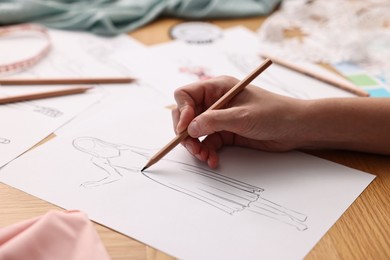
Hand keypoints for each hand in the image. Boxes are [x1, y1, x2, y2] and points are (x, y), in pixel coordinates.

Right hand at [172, 76, 305, 167]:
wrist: (296, 128)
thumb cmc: (274, 113)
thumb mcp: (242, 116)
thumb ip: (214, 121)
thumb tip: (189, 129)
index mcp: (218, 88)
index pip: (186, 95)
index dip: (182, 111)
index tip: (184, 129)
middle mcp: (215, 102)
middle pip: (187, 115)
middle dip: (185, 132)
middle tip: (192, 147)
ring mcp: (220, 119)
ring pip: (195, 132)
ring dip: (195, 145)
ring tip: (204, 156)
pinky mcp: (226, 133)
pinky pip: (208, 142)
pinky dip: (207, 152)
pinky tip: (213, 160)